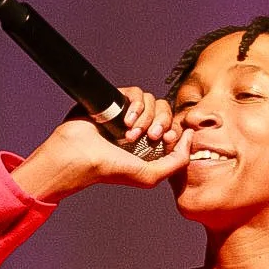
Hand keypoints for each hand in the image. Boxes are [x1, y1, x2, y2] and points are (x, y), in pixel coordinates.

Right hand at [10, 88, 192, 201]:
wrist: (79, 156)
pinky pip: (137, 92)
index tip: (166, 140)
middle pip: (166, 111)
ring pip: (153, 101)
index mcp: (150, 145)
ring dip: (145, 117)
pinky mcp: (116, 100)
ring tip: (130, 133)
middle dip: (161, 123)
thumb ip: (176, 163)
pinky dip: (135, 105)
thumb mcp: (149, 176)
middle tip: (150, 136)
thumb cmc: (110, 170)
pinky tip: (125, 120)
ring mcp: (128, 113)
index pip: (173, 127)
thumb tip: (189, 137)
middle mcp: (141, 128)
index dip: (174, 130)